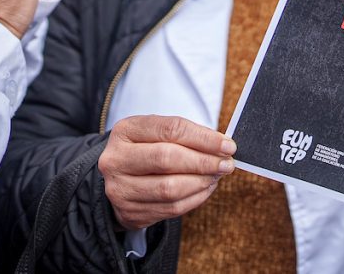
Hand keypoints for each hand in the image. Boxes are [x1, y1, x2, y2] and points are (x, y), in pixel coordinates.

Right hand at [99, 115, 235, 230]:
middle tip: (226, 164)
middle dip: (204, 162)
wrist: (118, 178)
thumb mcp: (159, 132)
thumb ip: (188, 135)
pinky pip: (171, 208)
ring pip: (169, 188)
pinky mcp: (128, 212)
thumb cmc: (147, 149)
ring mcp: (119, 188)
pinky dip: (195, 198)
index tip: (228, 145)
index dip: (204, 138)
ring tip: (216, 175)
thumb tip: (223, 146)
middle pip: (167, 158)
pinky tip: (206, 188)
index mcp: (126, 130)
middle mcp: (116, 159)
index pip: (171, 130)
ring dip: (201, 182)